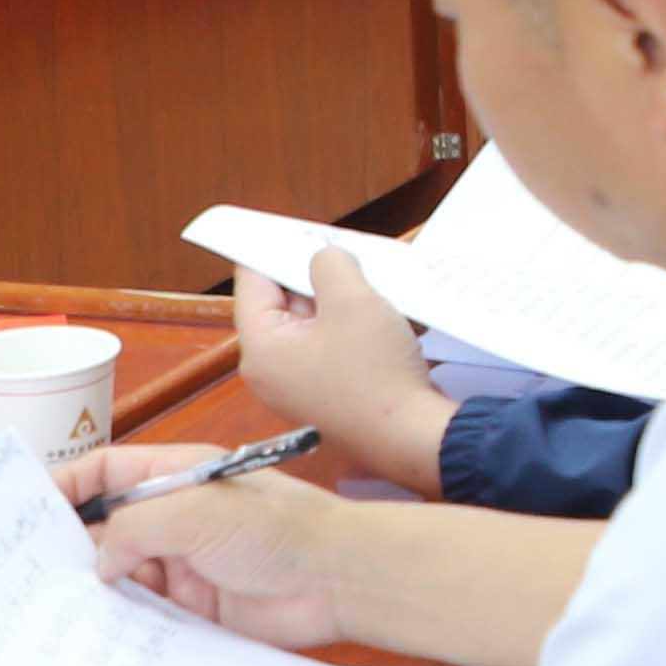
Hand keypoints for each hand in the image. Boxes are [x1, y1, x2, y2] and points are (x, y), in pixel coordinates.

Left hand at [224, 247, 457, 491]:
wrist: (413, 438)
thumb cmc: (376, 374)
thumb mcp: (352, 300)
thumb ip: (329, 264)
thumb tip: (324, 259)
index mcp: (261, 349)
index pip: (252, 282)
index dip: (273, 249)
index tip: (295, 227)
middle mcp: (271, 372)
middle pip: (282, 305)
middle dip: (314, 276)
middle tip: (343, 251)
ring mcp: (300, 388)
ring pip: (312, 326)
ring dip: (339, 302)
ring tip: (371, 283)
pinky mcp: (329, 397)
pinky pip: (331, 349)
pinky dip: (351, 329)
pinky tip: (383, 315)